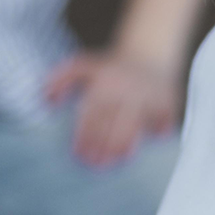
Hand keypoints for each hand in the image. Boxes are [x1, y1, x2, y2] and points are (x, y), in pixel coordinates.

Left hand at [45, 51, 180, 168]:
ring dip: (125, 148)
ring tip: (117, 162)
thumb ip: (61, 80)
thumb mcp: (83, 65)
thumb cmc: (111, 65)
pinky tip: (150, 142)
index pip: (92, 116)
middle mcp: (125, 90)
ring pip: (136, 128)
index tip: (79, 155)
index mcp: (104, 82)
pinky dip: (158, 133)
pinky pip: (163, 122)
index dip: (85, 137)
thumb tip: (47, 101)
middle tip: (96, 166)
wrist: (149, 48)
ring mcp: (147, 96)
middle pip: (112, 126)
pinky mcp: (167, 100)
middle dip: (103, 148)